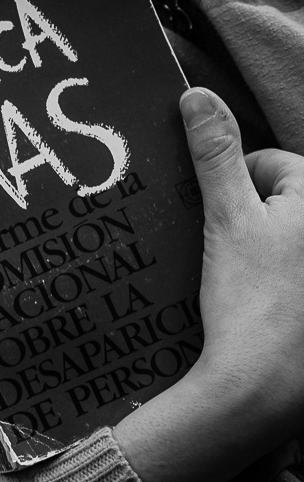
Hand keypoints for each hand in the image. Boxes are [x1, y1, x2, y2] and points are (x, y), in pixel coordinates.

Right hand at [113, 88, 303, 481]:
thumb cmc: (253, 301)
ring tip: (242, 287)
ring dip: (259, 253)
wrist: (262, 385)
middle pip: (280, 201)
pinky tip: (256, 308)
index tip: (220, 226)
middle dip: (249, 220)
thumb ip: (213, 155)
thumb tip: (196, 96)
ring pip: (281, 240)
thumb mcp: (227, 219)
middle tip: (229, 258)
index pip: (273, 164)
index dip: (235, 189)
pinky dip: (272, 285)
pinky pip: (284, 275)